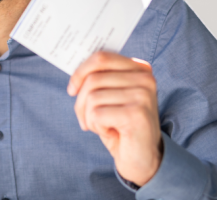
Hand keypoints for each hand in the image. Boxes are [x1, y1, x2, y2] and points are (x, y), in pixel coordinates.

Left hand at [67, 51, 162, 185]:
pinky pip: (97, 114)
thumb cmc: (121, 125)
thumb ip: (99, 79)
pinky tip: (111, 132)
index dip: (80, 72)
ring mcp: (143, 95)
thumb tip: (75, 72)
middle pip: (93, 79)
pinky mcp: (137, 113)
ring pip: (92, 97)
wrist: (142, 158)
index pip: (101, 57)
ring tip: (102, 126)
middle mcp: (145, 78)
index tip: (71, 90)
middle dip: (81, 102)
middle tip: (86, 120)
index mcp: (139, 68)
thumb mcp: (111, 96)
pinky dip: (97, 127)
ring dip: (89, 117)